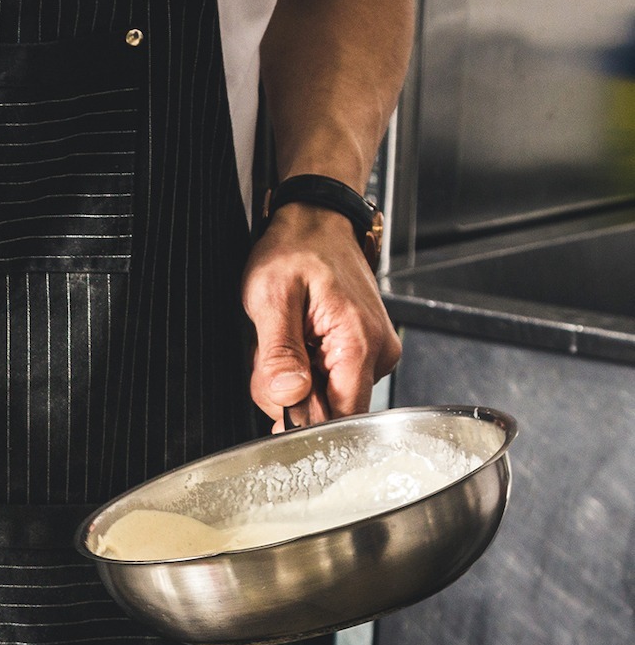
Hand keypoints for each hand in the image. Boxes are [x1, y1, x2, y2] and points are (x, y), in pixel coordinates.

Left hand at [243, 203, 401, 430]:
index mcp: (359, 344)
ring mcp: (372, 352)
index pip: (340, 418)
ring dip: (292, 378)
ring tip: (283, 338)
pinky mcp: (362, 349)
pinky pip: (328, 378)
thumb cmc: (296, 249)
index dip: (302, 424)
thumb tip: (288, 397)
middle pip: (327, 410)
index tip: (274, 404)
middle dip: (288, 394)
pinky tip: (295, 340)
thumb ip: (278, 352)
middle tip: (268, 354)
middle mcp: (376, 353)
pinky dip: (302, 366)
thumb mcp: (272, 298)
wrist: (316, 221)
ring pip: (323, 396)